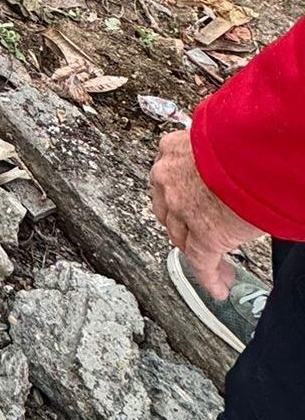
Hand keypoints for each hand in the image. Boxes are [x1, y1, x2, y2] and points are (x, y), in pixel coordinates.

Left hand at [148, 129, 261, 297]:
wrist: (252, 148)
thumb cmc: (242, 133)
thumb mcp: (219, 133)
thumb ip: (214, 149)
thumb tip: (229, 150)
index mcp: (173, 148)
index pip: (167, 176)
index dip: (177, 192)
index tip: (185, 200)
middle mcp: (170, 178)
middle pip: (166, 208)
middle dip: (180, 222)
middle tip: (194, 231)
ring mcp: (183, 209)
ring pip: (181, 236)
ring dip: (194, 250)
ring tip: (211, 261)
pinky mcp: (205, 235)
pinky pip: (202, 262)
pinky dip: (210, 276)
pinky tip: (219, 286)